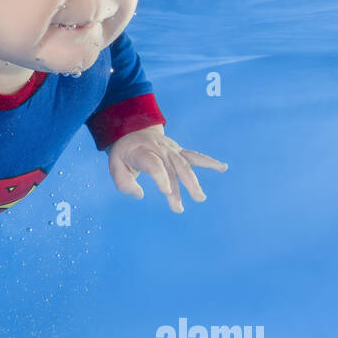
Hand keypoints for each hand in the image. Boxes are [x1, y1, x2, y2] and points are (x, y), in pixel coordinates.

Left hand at [106, 124, 226, 212]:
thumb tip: (140, 195)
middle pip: (171, 169)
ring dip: (192, 182)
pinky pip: (195, 157)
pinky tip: (223, 167)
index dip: (161, 178)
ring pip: (184, 165)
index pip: (154, 165)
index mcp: (142, 152)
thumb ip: (124, 183)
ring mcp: (171, 150)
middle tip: (178, 208)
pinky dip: (209, 162)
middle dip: (177, 188)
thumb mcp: (115, 165)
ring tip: (200, 198)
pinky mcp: (179, 151)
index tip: (166, 192)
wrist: (133, 129)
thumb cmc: (124, 153)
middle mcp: (159, 150)